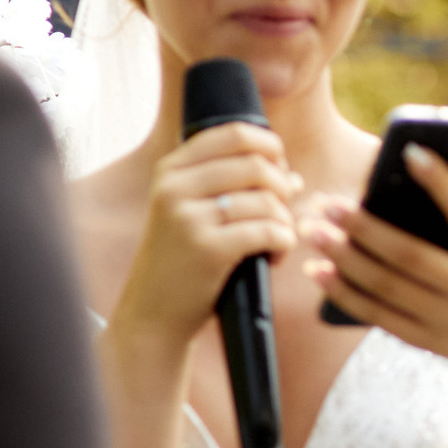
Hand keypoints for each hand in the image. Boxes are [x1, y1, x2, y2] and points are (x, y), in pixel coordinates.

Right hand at [112, 122, 300, 345]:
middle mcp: (175, 186)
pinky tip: (274, 257)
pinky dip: (284, 244)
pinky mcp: (207, 248)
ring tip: (276, 242)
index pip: (236, 134)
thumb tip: (293, 177)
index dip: (271, 149)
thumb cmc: (184, 261)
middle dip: (284, 190)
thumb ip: (238, 190)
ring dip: (285, 223)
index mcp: (172, 169)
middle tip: (281, 215)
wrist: (153, 313)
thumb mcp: (196, 214)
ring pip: (268, 201)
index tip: (279, 173)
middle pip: (258, 165)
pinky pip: (269, 232)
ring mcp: (188, 217)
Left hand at [305, 144, 447, 374]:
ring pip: (386, 286)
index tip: (409, 151)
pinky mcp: (425, 340)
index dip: (441, 181)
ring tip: (313, 231)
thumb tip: (429, 157)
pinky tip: (317, 270)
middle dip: (364, 228)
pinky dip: (343, 292)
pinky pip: (376, 315)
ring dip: (343, 258)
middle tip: (328, 202)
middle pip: (410, 255)